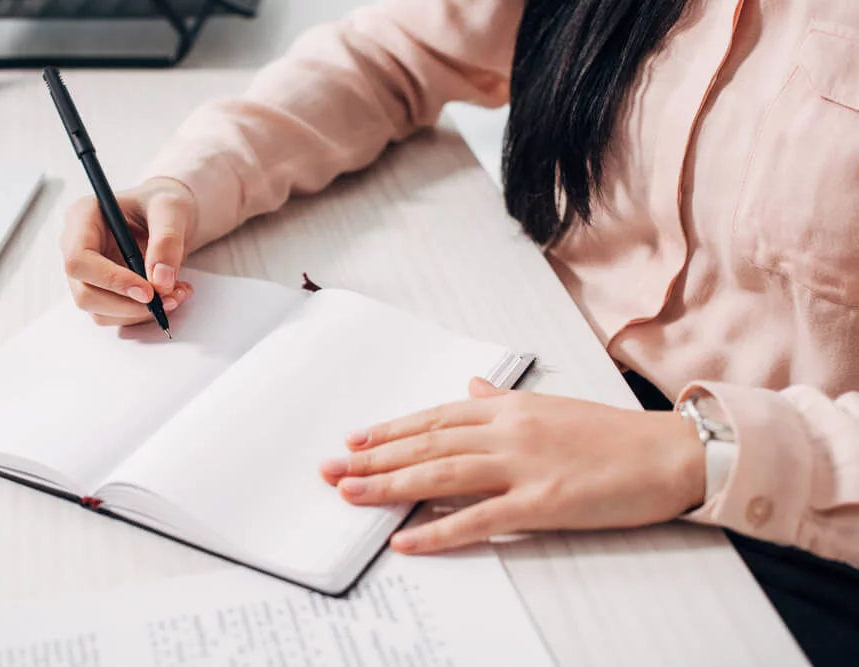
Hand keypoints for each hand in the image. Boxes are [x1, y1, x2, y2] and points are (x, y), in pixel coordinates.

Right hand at [62, 177, 196, 325]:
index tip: (148, 291)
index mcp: (82, 217)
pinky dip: (143, 314)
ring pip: (99, 310)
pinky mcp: (101, 290)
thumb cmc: (162, 203)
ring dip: (140, 313)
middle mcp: (76, 246)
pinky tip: (169, 296)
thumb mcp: (171, 209)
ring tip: (177, 294)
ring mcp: (87, 272)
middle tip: (168, 299)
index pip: (78, 259)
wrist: (168, 216)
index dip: (111, 280)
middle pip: (84, 293)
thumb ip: (167, 240)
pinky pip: (115, 315)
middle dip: (129, 304)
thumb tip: (160, 281)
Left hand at [320, 377, 705, 553]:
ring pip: (442, 475)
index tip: (354, 442)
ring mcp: (523, 466)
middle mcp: (507, 430)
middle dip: (374, 458)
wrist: (667, 453)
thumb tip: (471, 390)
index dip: (390, 431)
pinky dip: (439, 531)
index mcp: (508, 408)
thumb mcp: (549, 406)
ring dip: (391, 486)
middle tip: (331, 470)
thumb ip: (503, 401)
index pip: (434, 419)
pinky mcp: (542, 502)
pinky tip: (407, 540)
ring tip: (351, 495)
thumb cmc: (609, 433)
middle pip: (427, 445)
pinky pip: (480, 519)